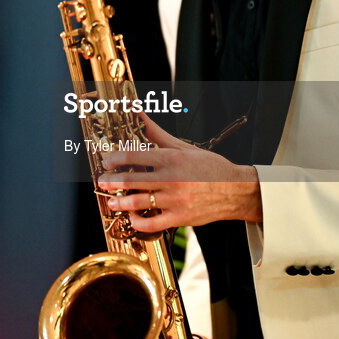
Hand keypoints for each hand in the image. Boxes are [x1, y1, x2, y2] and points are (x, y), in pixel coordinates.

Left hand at [96, 112, 261, 231]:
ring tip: (111, 201)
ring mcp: (176, 200)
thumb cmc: (209, 167)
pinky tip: (132, 217)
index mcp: (172, 159)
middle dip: (111, 181)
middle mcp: (172, 179)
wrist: (236, 190)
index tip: (106, 161)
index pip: (135, 156)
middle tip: (102, 181)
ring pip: (139, 202)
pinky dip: (138, 222)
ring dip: (120, 202)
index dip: (116, 158)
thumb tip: (138, 114)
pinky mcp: (180, 218)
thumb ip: (157, 133)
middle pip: (132, 180)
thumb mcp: (183, 147)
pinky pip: (152, 223)